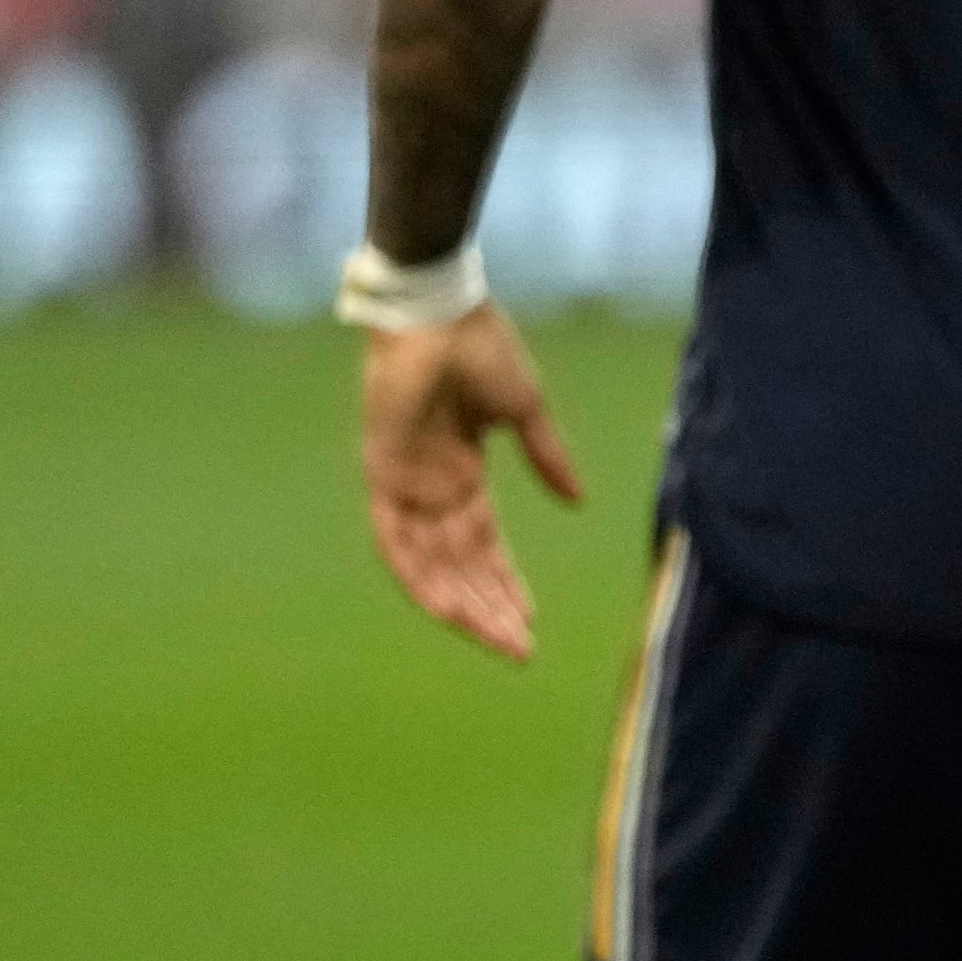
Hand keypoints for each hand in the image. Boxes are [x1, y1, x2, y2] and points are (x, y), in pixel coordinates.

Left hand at [360, 304, 584, 659]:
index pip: (484, 544)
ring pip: (432, 565)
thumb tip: (578, 503)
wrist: (440, 311)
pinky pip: (397, 543)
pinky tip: (449, 612)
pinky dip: (421, 580)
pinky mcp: (383, 476)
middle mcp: (432, 488)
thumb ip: (547, 459)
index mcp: (462, 473)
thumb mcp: (525, 411)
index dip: (506, 583)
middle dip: (492, 608)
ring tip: (499, 640)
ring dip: (464, 605)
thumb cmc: (481, 348)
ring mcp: (405, 485)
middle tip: (521, 649)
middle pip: (460, 565)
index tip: (532, 620)